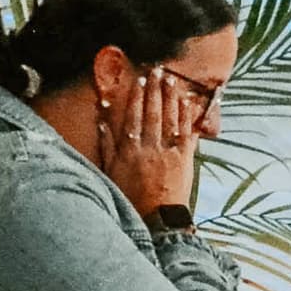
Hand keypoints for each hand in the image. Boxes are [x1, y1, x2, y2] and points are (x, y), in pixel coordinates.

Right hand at [97, 66, 204, 217]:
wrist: (156, 220)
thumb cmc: (131, 197)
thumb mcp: (111, 172)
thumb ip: (106, 145)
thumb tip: (101, 121)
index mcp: (130, 150)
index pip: (133, 117)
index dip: (137, 97)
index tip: (140, 80)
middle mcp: (149, 147)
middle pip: (152, 113)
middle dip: (155, 90)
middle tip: (158, 71)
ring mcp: (168, 153)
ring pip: (169, 119)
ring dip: (171, 97)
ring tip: (171, 79)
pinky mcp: (184, 160)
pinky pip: (186, 133)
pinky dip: (187, 117)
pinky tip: (188, 103)